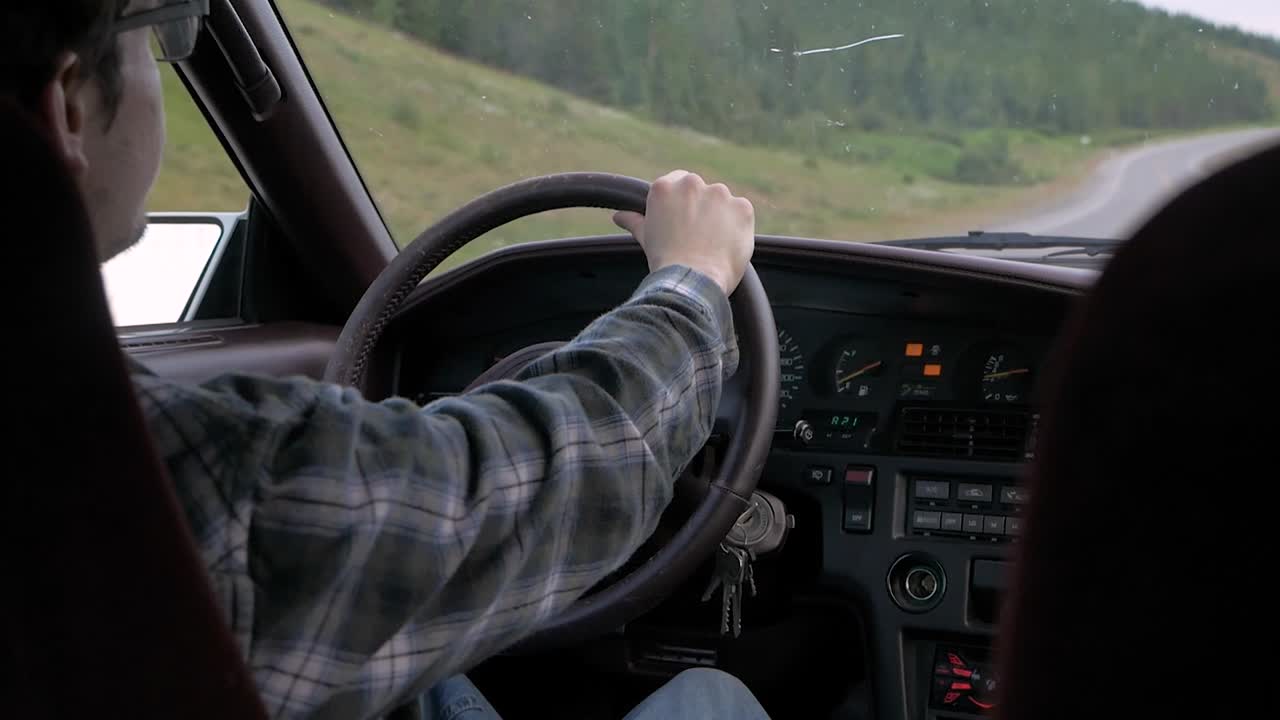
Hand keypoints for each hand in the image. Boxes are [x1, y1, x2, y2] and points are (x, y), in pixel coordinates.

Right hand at [613, 170, 754, 294]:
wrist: (692, 283)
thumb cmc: (666, 263)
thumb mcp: (646, 238)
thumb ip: (635, 221)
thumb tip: (619, 216)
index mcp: (664, 187)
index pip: (678, 181)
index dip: (683, 203)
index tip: (684, 220)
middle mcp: (691, 183)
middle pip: (702, 190)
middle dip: (702, 209)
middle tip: (697, 236)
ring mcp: (719, 194)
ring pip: (723, 201)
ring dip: (721, 217)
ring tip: (712, 244)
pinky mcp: (742, 207)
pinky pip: (741, 213)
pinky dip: (738, 227)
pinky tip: (727, 245)